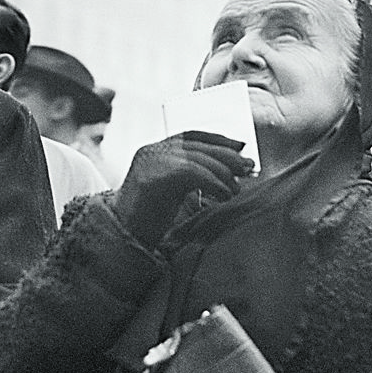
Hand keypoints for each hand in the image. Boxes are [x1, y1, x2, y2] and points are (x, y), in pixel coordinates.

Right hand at [112, 131, 254, 247]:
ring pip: (196, 157)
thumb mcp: (174, 191)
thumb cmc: (149, 219)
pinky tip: (223, 194)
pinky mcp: (151, 176)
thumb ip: (192, 176)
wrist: (123, 236)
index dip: (218, 139)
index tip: (240, 146)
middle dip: (227, 154)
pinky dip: (212, 182)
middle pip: (197, 145)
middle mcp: (152, 151)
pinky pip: (190, 172)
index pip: (191, 136)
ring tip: (236, 187)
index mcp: (156, 151)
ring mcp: (150, 161)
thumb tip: (229, 170)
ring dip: (223, 172)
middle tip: (249, 166)